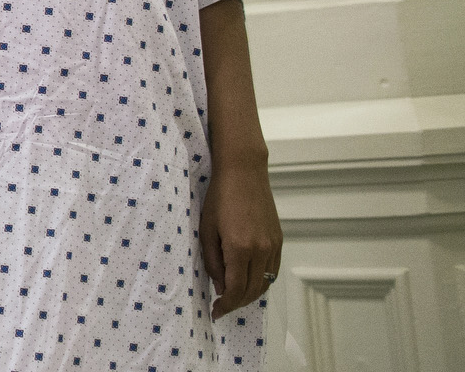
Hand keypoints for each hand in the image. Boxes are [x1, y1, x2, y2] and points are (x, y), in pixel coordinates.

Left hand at [202, 160, 281, 317]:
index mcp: (240, 248)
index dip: (226, 305)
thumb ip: (213, 262)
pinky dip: (261, 281)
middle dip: (236, 303)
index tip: (216, 312)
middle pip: (252, 291)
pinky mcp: (279, 240)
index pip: (235, 289)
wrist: (244, 173)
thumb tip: (221, 286)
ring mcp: (273, 245)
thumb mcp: (207, 230)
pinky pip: (272, 270)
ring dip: (250, 295)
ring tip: (233, 297)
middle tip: (222, 307)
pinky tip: (247, 281)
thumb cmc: (219, 198)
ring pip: (265, 283)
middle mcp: (261, 250)